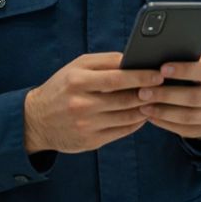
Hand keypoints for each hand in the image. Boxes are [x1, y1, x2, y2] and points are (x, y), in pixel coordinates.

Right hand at [23, 53, 162, 154]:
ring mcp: (86, 125)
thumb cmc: (62, 87)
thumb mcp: (76, 68)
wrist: (36, 120)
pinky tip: (142, 114)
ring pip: (127, 117)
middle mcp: (81, 105)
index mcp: (77, 81)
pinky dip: (136, 122)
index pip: (116, 78)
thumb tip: (133, 60)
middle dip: (148, 93)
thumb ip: (104, 62)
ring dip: (145, 108)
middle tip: (164, 87)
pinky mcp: (91, 141)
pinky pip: (122, 131)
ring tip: (156, 99)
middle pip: (124, 99)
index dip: (141, 76)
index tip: (158, 74)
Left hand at [138, 56, 200, 141]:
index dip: (183, 70)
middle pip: (193, 97)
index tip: (162, 69)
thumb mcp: (193, 64)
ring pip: (187, 116)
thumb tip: (155, 58)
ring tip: (142, 106)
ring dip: (162, 111)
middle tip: (143, 92)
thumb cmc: (192, 75)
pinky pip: (182, 129)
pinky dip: (164, 122)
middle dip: (166, 95)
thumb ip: (181, 60)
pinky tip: (150, 116)